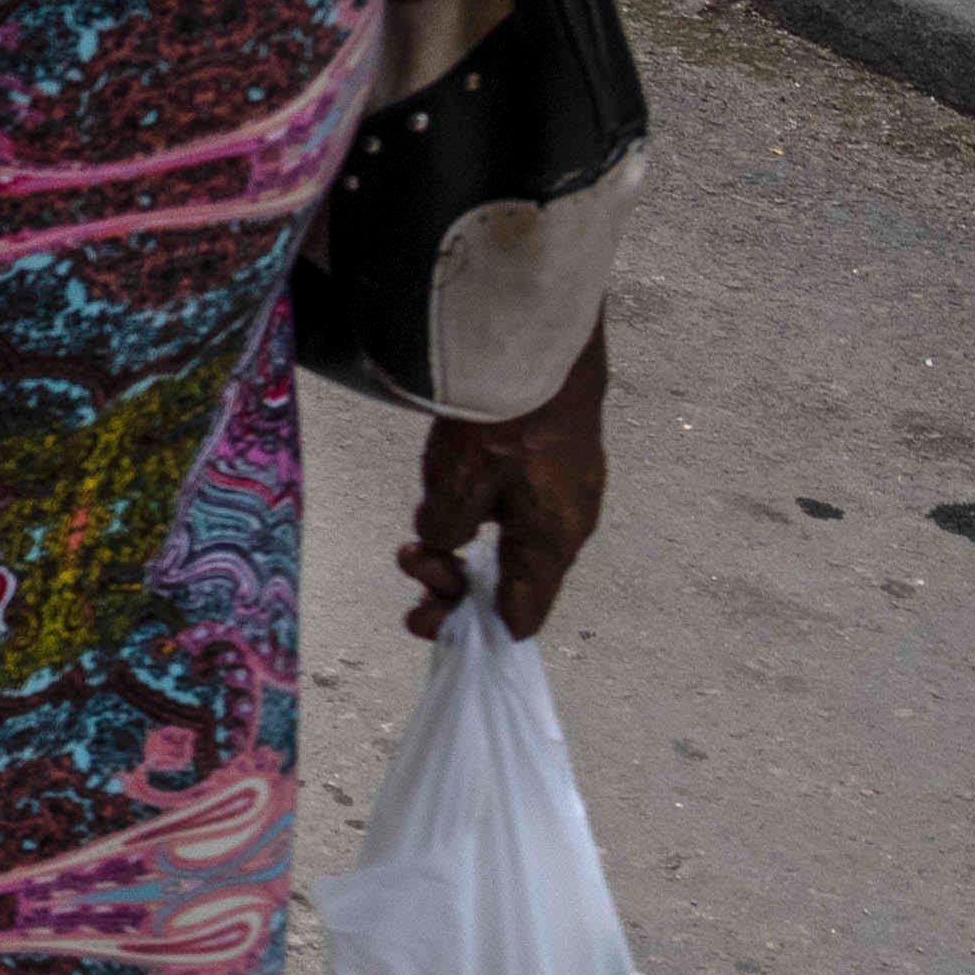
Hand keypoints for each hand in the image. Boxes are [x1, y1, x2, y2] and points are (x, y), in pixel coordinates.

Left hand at [402, 324, 611, 637]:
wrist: (539, 346)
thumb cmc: (501, 421)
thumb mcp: (457, 487)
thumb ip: (448, 530)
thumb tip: (445, 542)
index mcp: (552, 542)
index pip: (523, 614)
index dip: (473, 628)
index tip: (425, 621)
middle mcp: (567, 525)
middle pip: (509, 580)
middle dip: (449, 582)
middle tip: (408, 561)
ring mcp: (565, 493)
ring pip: (506, 542)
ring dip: (455, 545)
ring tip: (414, 534)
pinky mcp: (554, 464)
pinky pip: (514, 510)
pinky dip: (476, 514)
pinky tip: (447, 494)